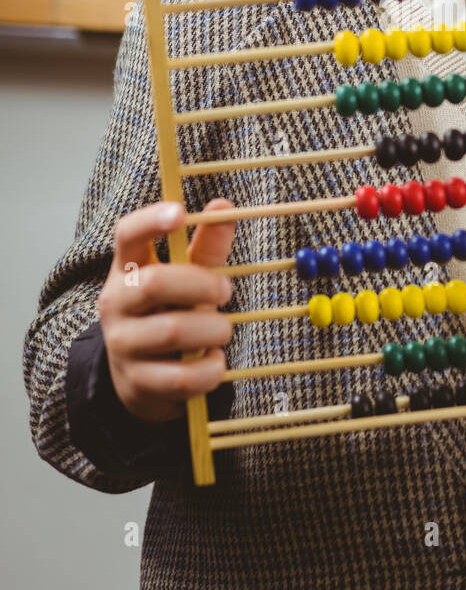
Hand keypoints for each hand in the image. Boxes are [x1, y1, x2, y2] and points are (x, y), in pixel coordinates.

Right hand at [98, 198, 236, 423]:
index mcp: (126, 269)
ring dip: (213, 330)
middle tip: (228, 291)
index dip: (150, 220)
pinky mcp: (135, 383)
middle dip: (202, 285)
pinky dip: (210, 369)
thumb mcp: (187, 278)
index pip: (126, 236)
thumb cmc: (170, 313)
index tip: (180, 212)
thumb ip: (206, 247)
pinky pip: (181, 376)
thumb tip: (225, 206)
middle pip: (154, 282)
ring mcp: (121, 344)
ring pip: (172, 331)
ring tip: (223, 332)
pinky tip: (214, 363)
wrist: (144, 378)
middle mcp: (115, 303)